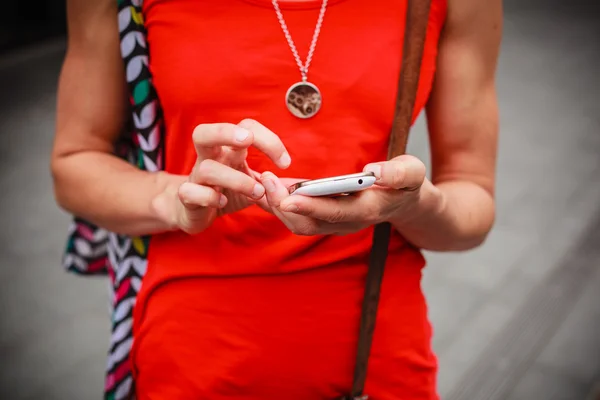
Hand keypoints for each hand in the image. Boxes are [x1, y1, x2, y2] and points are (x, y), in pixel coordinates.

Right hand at [153, 119, 289, 233]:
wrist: (195, 212)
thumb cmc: (227, 191)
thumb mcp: (251, 183)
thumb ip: (269, 182)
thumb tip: (292, 186)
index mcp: (227, 149)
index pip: (245, 127)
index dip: (268, 140)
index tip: (286, 163)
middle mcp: (209, 158)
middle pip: (205, 132)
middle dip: (227, 132)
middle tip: (247, 141)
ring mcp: (196, 177)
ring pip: (207, 168)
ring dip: (236, 180)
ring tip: (256, 193)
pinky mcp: (187, 197)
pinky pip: (190, 192)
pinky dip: (210, 197)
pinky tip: (223, 202)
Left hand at [260, 155, 426, 235]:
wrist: (404, 202)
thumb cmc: (406, 184)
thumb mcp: (412, 172)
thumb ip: (397, 173)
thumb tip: (373, 172)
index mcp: (367, 210)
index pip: (334, 213)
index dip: (310, 206)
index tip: (287, 198)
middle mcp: (346, 223)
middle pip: (307, 224)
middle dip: (283, 205)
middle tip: (264, 182)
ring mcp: (334, 223)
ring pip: (298, 223)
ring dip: (276, 205)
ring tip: (260, 182)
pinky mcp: (324, 218)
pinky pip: (297, 216)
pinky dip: (279, 203)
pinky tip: (266, 186)